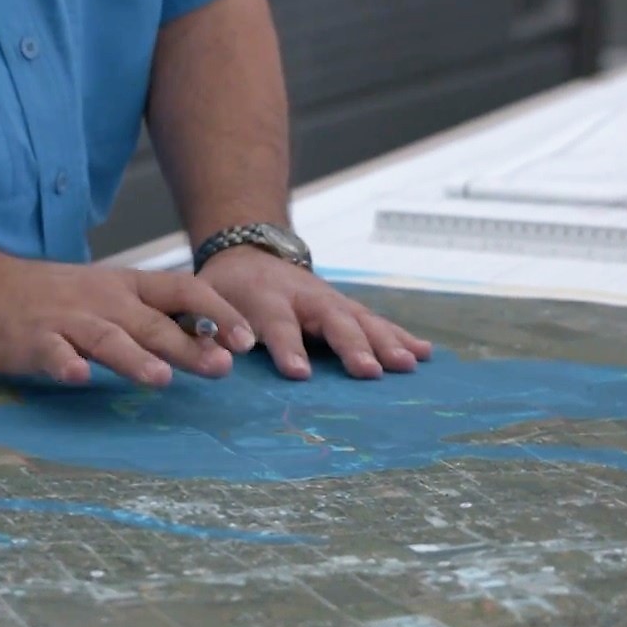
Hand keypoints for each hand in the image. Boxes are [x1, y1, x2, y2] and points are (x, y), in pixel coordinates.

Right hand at [0, 259, 254, 386]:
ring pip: (107, 338)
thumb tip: (218, 343)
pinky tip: (78, 376)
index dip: (217, 313)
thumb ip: (160, 318)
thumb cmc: (65, 299)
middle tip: (221, 366)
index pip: (183, 292)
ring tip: (160, 379)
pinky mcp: (35, 340)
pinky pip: (53, 352)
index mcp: (130, 287)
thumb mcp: (117, 296)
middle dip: (188, 343)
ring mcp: (69, 320)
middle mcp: (106, 301)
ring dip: (134, 358)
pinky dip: (65, 363)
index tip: (246, 339)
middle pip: (153, 322)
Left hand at [198, 248, 431, 379]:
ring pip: (362, 320)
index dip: (288, 348)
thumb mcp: (203, 303)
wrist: (249, 253)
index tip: (299, 373)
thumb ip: (207, 328)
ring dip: (386, 342)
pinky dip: (401, 336)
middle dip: (351, 346)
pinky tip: (424, 352)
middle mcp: (304, 297)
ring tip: (407, 364)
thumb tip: (214, 356)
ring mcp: (330, 300)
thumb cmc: (224, 290)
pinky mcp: (347, 307)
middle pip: (331, 321)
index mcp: (265, 297)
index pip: (278, 324)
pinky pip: (377, 322)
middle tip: (368, 371)